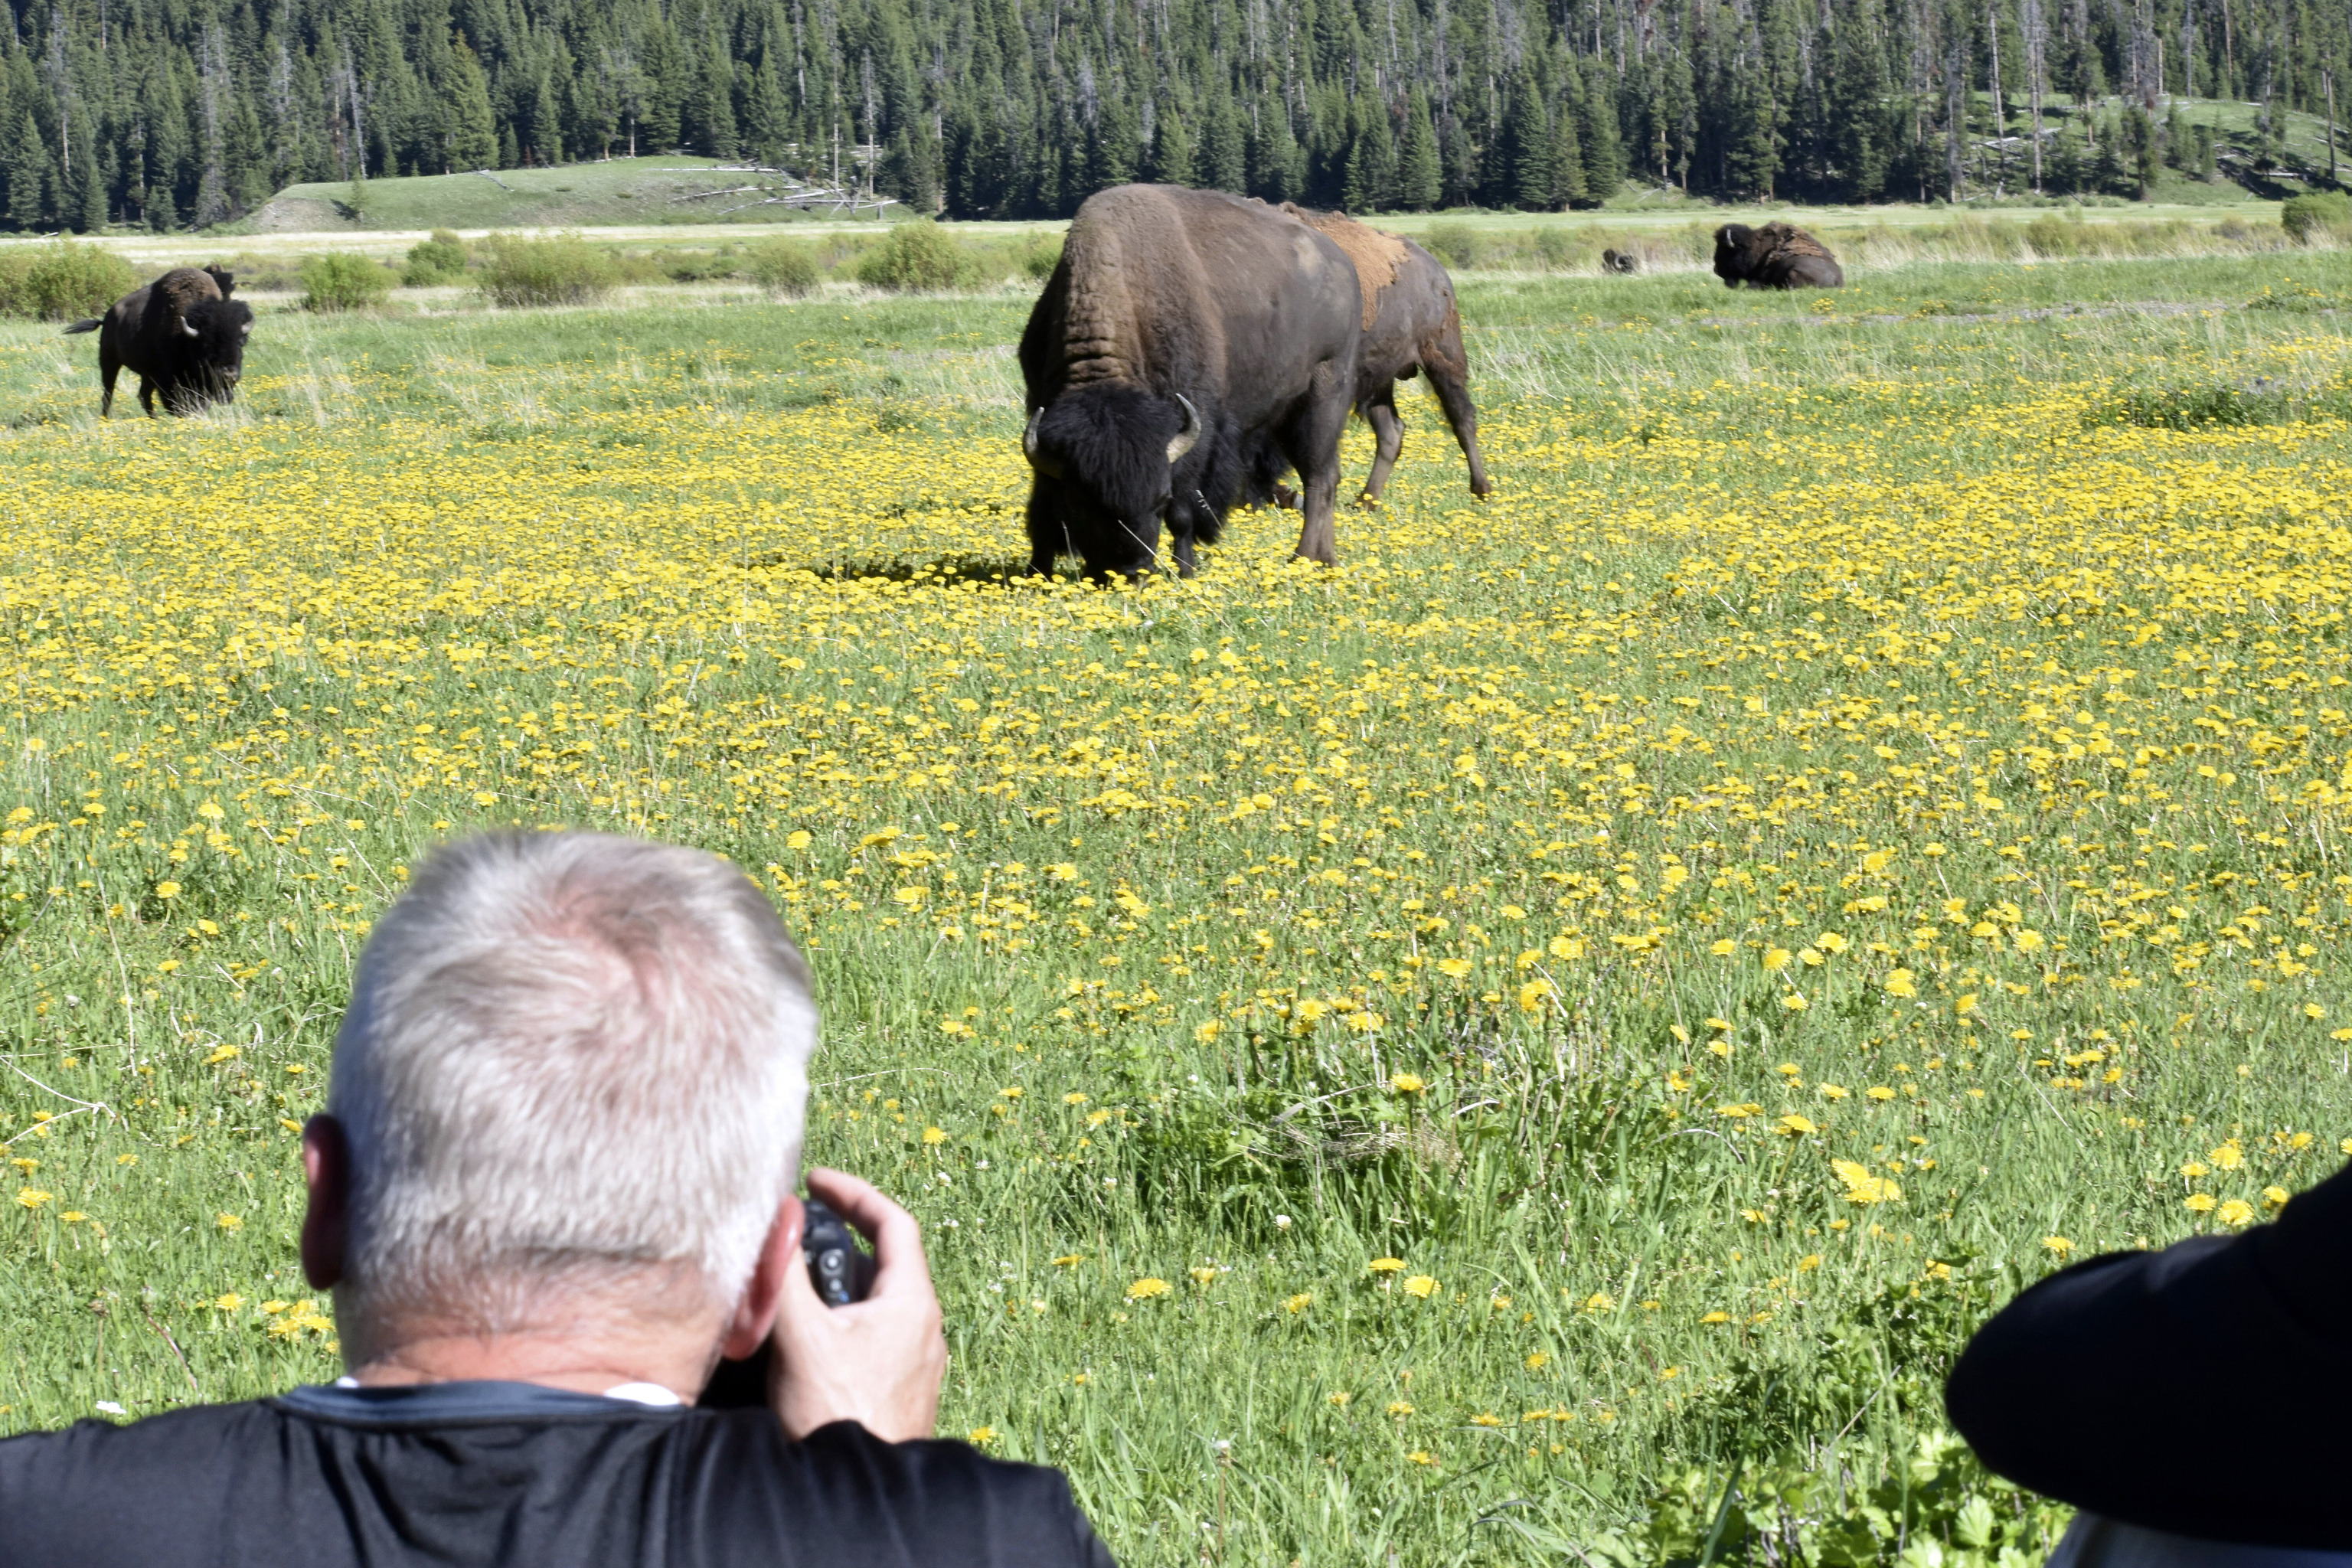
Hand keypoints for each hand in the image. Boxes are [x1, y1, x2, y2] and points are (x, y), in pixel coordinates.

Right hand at [767, 1167, 945, 1441]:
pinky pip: (872, 1337)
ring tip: (793, 1297)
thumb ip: (788, 1275)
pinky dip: (840, 1324)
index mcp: (913, 1302)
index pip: (894, 1222)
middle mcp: (924, 1327)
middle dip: (836, 1247)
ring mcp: (915, 1361)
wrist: (858, 1494)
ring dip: (835, 1291)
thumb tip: (779, 1223)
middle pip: (881, 1263)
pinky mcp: (900, 1388)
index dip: (854, 1193)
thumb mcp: (802, 1336)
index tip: (817, 1182)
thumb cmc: (838, 1416)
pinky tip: (806, 1344)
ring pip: (874, 1303)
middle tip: (796, 1242)